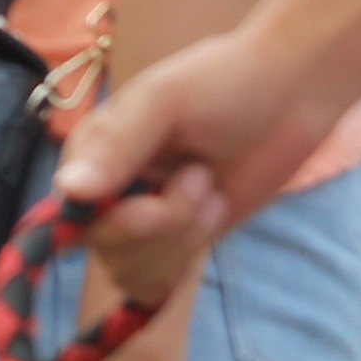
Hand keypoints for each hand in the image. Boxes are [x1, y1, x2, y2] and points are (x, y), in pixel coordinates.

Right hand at [52, 23, 348, 307]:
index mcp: (90, 152)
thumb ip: (116, 145)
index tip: (152, 205)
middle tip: (200, 179)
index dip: (109, 223)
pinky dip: (186, 255)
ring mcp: (144, 217)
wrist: (291, 93)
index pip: (68, 214)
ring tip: (212, 191)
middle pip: (103, 247)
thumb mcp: (164, 102)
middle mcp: (108, 189)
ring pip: (130, 268)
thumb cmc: (223, 82)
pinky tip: (215, 211)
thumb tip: (69, 190)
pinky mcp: (179, 238)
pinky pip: (158, 278)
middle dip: (157, 228)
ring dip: (180, 240)